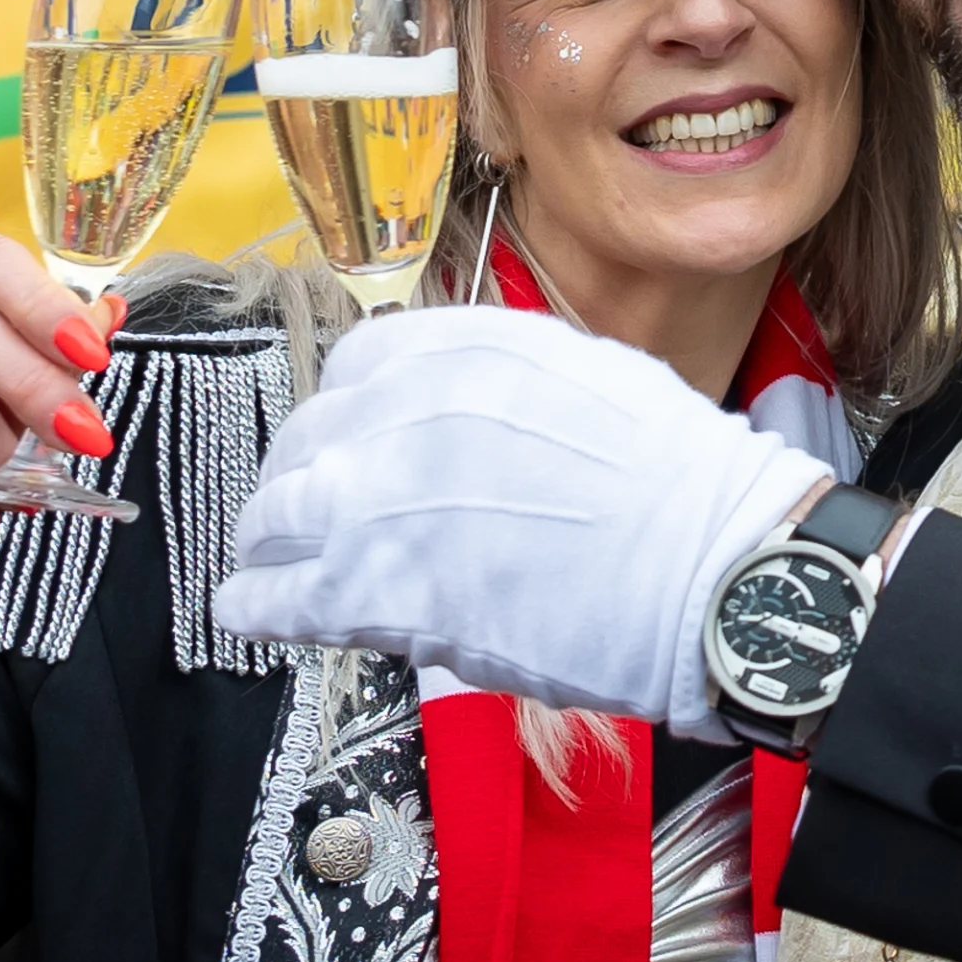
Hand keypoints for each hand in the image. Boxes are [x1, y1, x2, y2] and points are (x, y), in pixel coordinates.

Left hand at [214, 305, 832, 736]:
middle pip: (308, 438)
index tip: (347, 443)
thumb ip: (506, 395)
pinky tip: (251, 609)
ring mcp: (378, 500)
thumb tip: (469, 427)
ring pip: (274, 513)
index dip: (347, 415)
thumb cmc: (682, 489)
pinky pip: (274, 596)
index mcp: (464, 351)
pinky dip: (256, 604)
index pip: (358, 367)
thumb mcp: (589, 384)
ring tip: (266, 563)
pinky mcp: (370, 591)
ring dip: (270, 539)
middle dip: (303, 477)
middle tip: (305, 512)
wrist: (711, 566)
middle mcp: (406, 410)